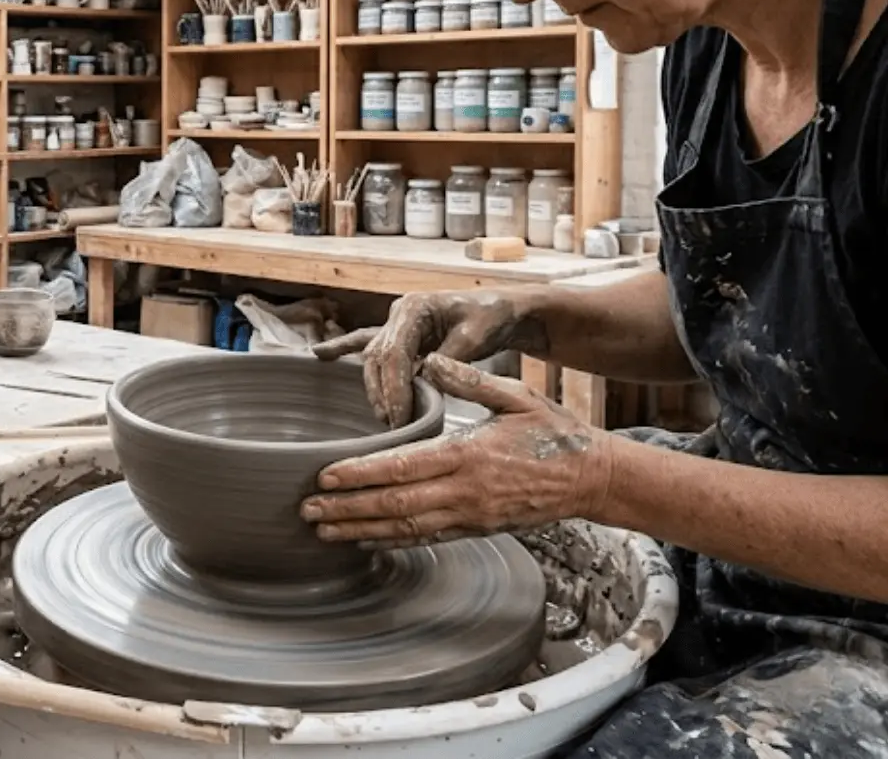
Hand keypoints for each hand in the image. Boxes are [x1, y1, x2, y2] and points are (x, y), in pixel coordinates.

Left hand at [299, 354, 614, 548]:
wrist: (593, 478)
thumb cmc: (553, 432)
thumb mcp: (516, 395)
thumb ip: (470, 380)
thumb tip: (431, 359)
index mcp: (469, 454)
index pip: (403, 467)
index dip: (360, 474)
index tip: (325, 476)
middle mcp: (465, 491)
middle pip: (395, 505)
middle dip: (347, 509)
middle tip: (306, 510)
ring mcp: (470, 515)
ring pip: (406, 527)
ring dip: (361, 530)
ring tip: (323, 531)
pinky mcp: (477, 528)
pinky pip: (427, 538)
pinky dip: (393, 540)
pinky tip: (365, 539)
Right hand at [311, 290, 547, 426]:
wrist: (501, 309)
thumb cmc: (492, 316)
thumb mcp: (477, 335)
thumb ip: (449, 358)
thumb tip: (423, 379)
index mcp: (414, 307)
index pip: (393, 352)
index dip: (393, 387)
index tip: (399, 417)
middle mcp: (398, 314)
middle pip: (377, 359)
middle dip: (382, 395)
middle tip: (393, 426)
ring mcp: (394, 323)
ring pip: (372, 360)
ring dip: (375, 390)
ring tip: (384, 418)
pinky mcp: (399, 335)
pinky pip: (365, 343)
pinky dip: (343, 349)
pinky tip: (320, 354)